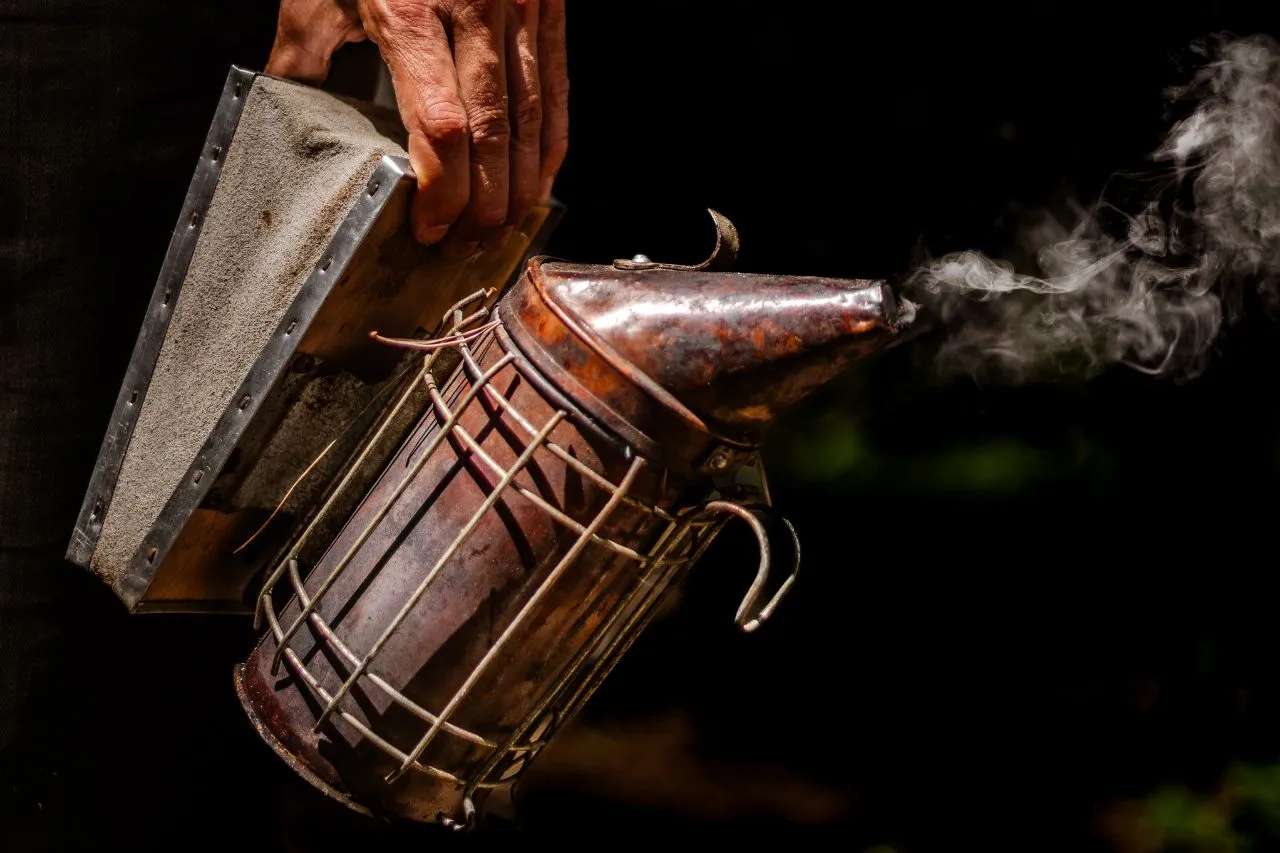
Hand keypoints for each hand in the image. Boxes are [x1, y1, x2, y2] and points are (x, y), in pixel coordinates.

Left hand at [265, 0, 567, 255]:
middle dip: (484, 206)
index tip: (429, 226)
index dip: (443, 191)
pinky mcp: (546, 3)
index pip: (442, 126)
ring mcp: (518, 5)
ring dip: (522, 187)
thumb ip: (303, 53)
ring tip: (502, 229)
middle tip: (466, 246)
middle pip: (495, 136)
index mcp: (407, 9)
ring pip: (535, 120)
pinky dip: (552, 143)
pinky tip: (540, 181)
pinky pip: (557, 88)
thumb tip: (286, 114)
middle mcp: (473, 9)